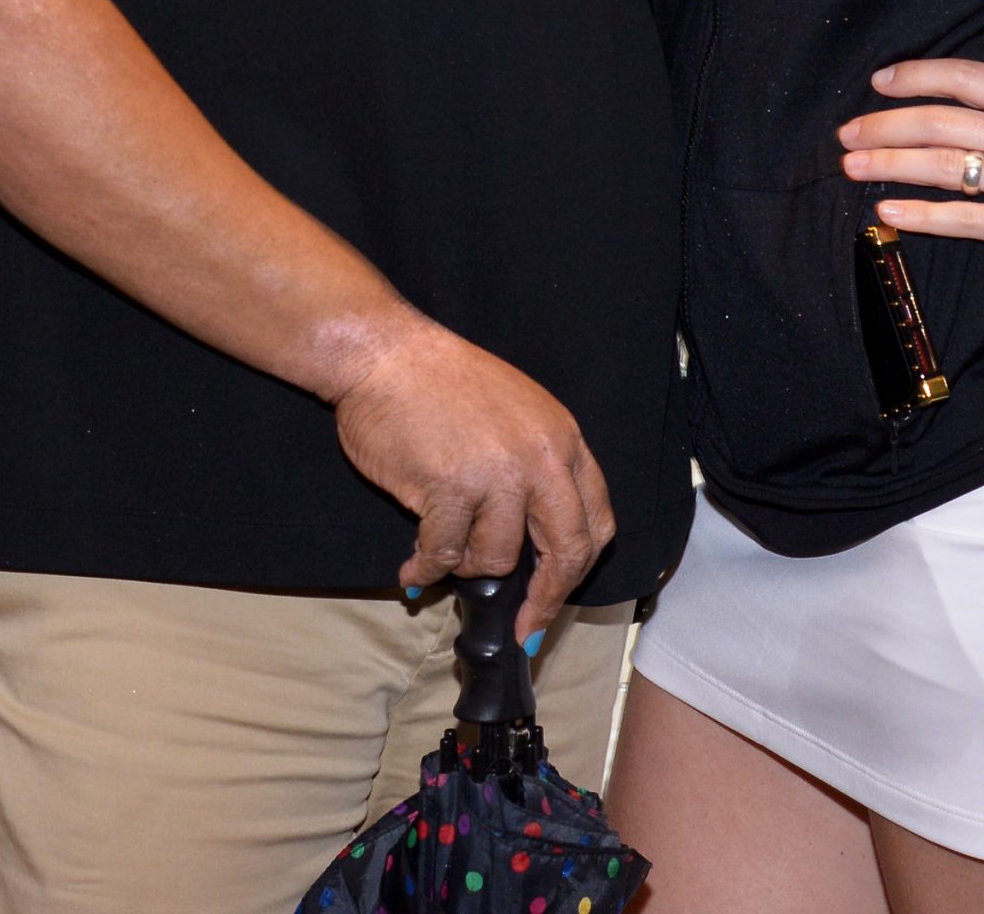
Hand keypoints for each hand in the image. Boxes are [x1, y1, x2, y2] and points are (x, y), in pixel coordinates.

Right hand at [329, 309, 615, 640]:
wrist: (388, 354)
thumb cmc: (443, 383)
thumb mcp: (517, 414)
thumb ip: (536, 469)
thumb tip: (535, 542)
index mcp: (562, 438)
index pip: (594, 520)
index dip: (577, 571)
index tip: (555, 601)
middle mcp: (540, 456)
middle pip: (567, 550)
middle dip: (546, 600)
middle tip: (526, 629)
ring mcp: (497, 472)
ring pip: (498, 558)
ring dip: (468, 567)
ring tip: (444, 555)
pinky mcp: (449, 487)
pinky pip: (445, 552)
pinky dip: (426, 568)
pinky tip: (414, 567)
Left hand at [839, 55, 983, 260]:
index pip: (964, 77)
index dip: (917, 76)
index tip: (881, 80)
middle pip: (938, 122)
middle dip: (884, 125)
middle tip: (845, 133)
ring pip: (940, 168)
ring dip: (888, 164)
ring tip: (851, 167)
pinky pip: (963, 220)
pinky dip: (920, 216)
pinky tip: (889, 212)